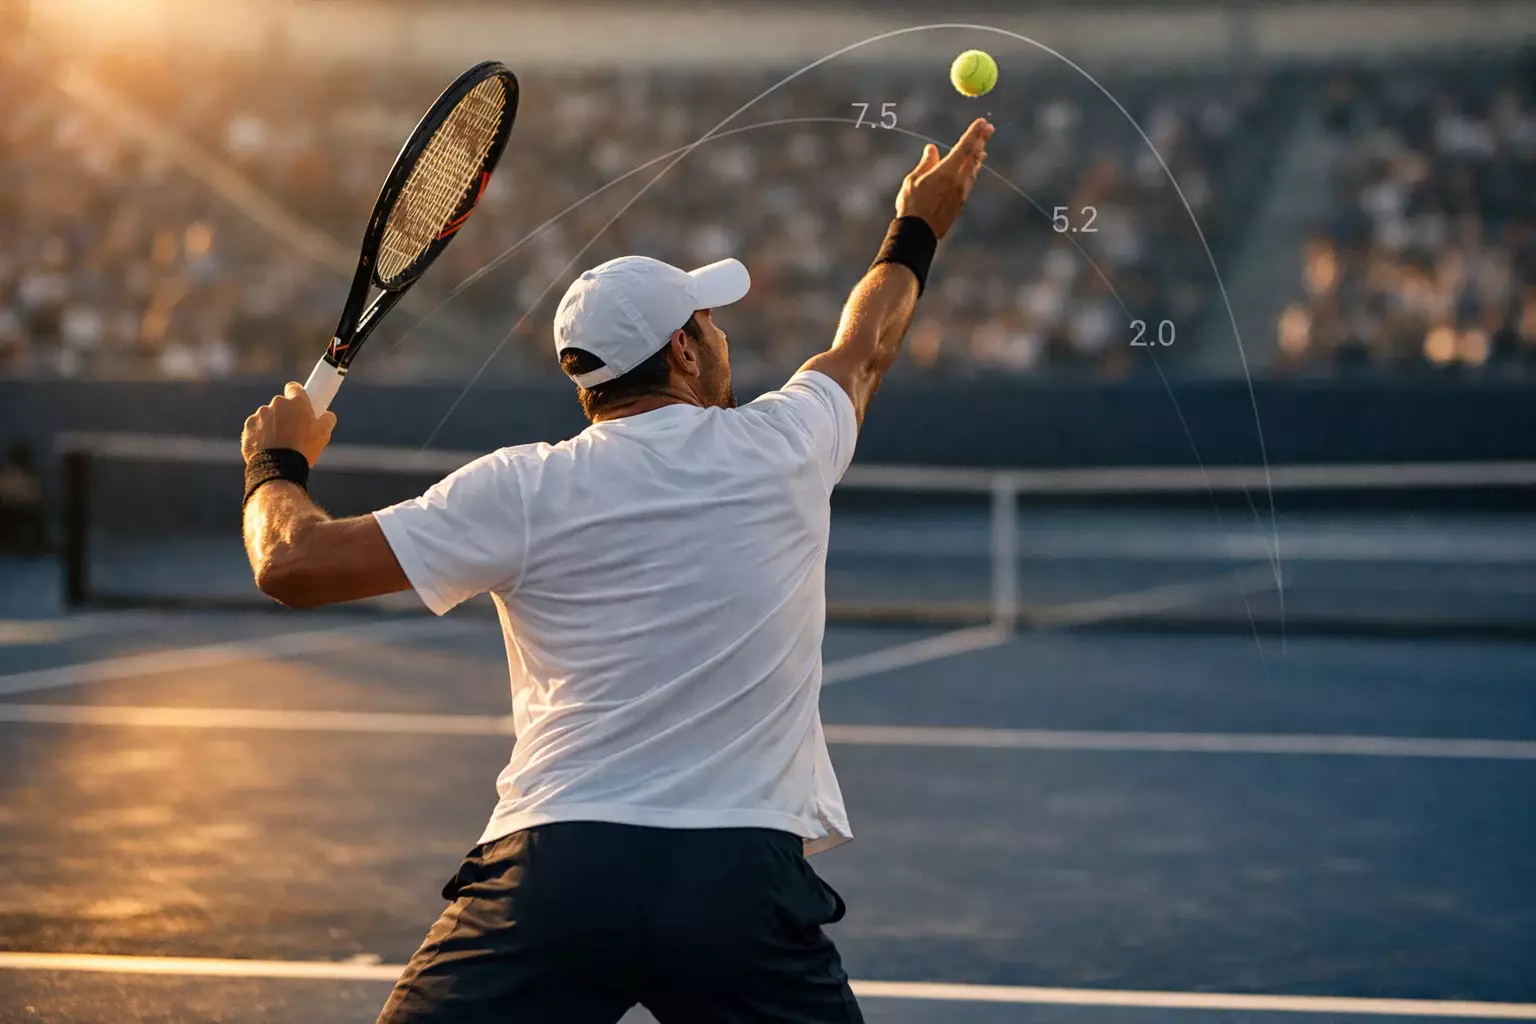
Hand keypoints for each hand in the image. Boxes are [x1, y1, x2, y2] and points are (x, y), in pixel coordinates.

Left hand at [241, 382, 335, 465]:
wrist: (279, 468)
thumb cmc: (303, 449)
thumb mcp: (323, 434)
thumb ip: (327, 419)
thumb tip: (327, 415)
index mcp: (295, 402)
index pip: (294, 388)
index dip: (297, 395)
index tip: (299, 404)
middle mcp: (276, 404)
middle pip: (280, 404)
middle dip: (285, 413)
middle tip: (292, 430)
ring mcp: (259, 415)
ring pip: (267, 416)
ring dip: (272, 424)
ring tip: (279, 443)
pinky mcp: (248, 428)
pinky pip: (255, 428)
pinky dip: (260, 435)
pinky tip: (267, 448)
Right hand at [894, 118, 993, 239]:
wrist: (918, 233)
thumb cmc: (911, 205)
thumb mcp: (913, 180)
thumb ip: (926, 163)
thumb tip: (932, 149)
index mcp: (946, 171)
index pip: (964, 147)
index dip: (974, 133)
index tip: (982, 122)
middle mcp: (958, 181)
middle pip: (974, 157)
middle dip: (982, 140)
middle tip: (989, 128)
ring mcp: (961, 193)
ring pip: (974, 170)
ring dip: (978, 157)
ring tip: (983, 149)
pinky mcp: (960, 204)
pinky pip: (969, 183)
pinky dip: (972, 172)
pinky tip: (970, 171)